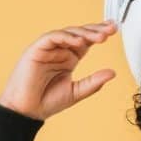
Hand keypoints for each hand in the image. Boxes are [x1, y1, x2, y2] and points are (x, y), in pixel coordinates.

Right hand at [0, 20, 118, 120]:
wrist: (27, 111)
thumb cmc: (46, 102)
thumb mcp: (76, 92)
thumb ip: (93, 82)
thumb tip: (112, 73)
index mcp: (69, 59)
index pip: (86, 41)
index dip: (99, 34)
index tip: (114, 30)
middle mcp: (59, 51)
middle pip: (79, 34)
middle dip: (96, 30)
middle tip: (111, 29)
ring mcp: (48, 49)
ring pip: (68, 33)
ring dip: (85, 33)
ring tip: (100, 36)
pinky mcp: (36, 49)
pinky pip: (52, 37)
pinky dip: (66, 37)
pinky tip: (79, 41)